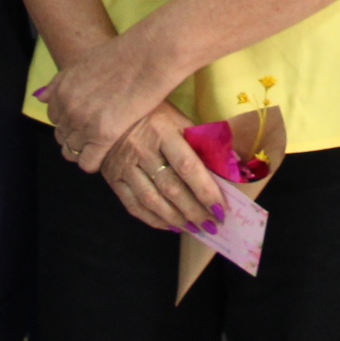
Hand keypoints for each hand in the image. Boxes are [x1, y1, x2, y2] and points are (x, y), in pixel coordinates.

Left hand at [42, 28, 183, 171]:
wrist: (150, 55)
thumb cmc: (126, 54)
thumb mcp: (85, 62)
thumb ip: (62, 81)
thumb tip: (41, 97)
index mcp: (62, 88)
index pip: (55, 118)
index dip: (70, 121)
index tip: (85, 122)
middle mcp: (68, 106)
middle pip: (62, 136)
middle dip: (77, 136)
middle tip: (96, 133)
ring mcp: (83, 121)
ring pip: (72, 151)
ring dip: (86, 149)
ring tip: (103, 144)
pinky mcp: (102, 134)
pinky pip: (88, 162)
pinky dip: (94, 161)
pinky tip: (106, 152)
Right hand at [91, 102, 227, 235]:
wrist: (109, 111)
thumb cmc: (152, 114)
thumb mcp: (177, 118)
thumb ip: (200, 141)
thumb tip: (229, 165)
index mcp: (162, 131)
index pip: (187, 166)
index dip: (205, 190)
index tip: (221, 207)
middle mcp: (142, 150)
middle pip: (171, 188)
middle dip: (194, 211)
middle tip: (213, 225)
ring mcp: (124, 166)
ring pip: (152, 201)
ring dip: (176, 219)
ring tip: (195, 229)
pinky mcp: (113, 179)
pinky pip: (133, 206)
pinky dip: (153, 220)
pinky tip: (170, 226)